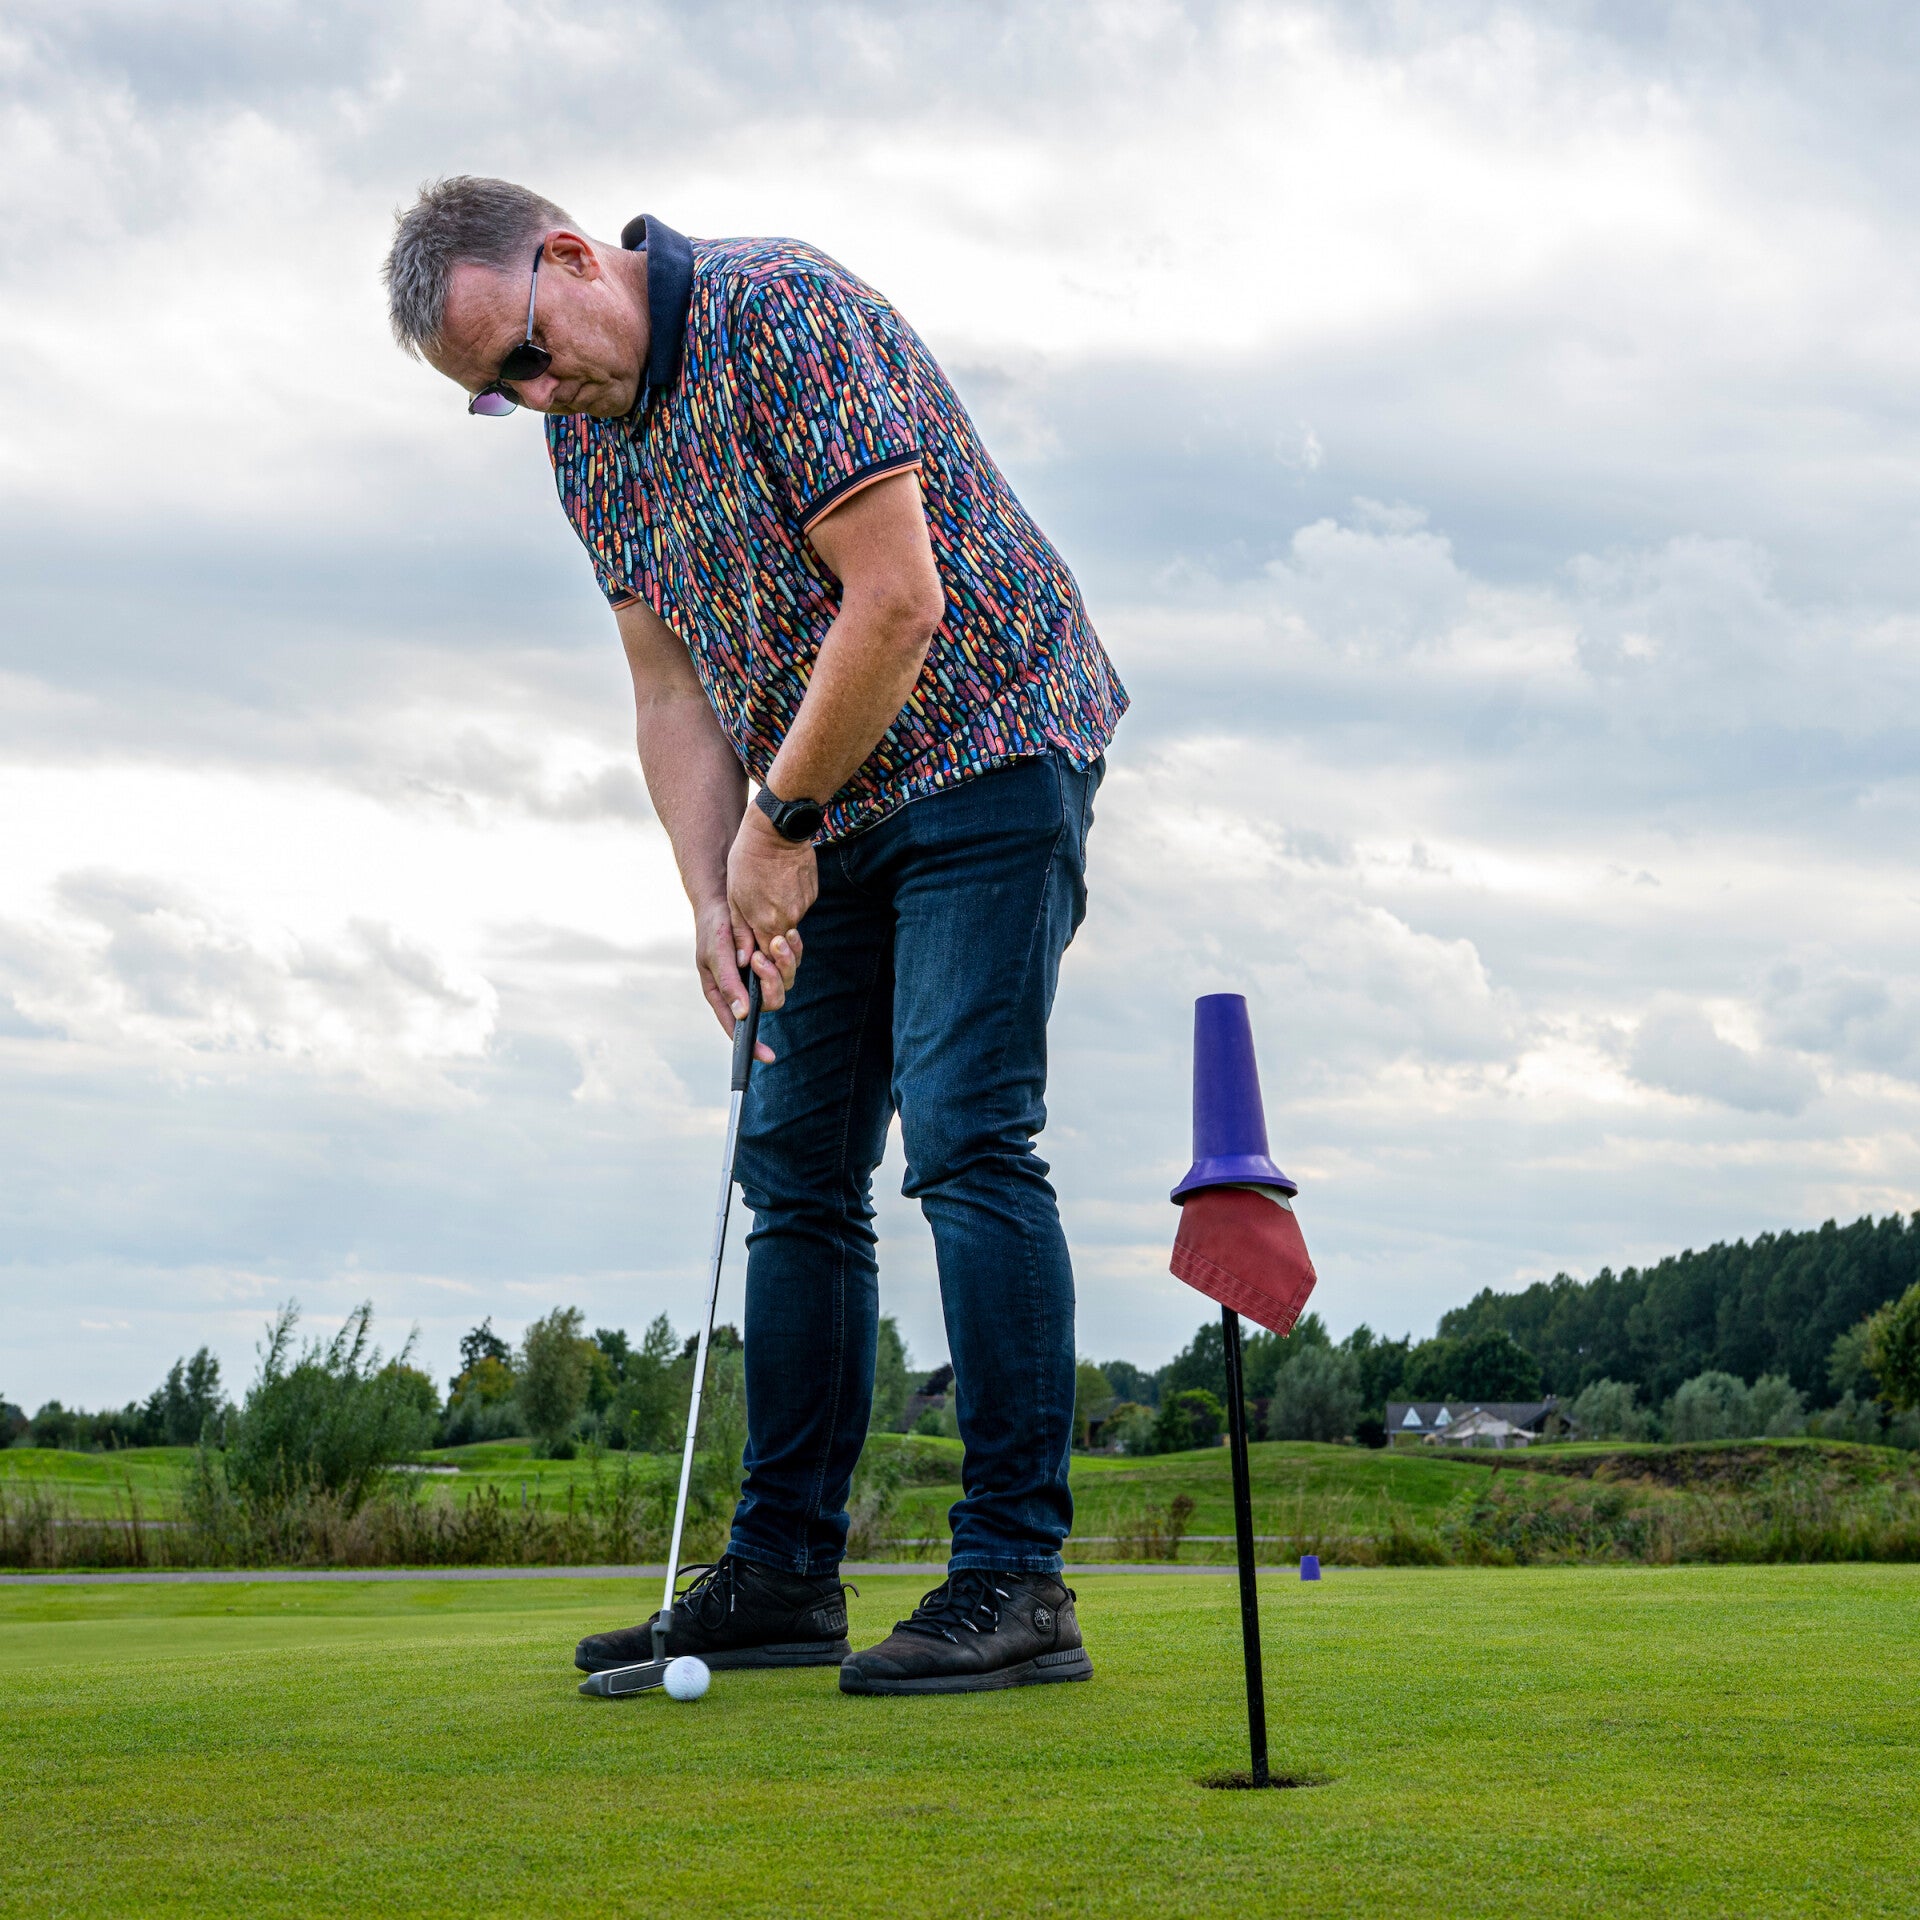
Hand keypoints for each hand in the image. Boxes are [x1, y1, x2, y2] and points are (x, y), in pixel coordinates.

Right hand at [696, 899, 801, 1063]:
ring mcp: (761, 973)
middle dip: (771, 982)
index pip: (739, 1027)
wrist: (722, 898)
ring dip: (784, 963)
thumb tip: (742, 1013)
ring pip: (785, 982)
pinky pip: (792, 962)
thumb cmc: (713, 927)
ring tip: (775, 941)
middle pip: (770, 1002)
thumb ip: (728, 982)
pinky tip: (790, 935)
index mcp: (723, 992)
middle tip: (760, 957)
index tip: (768, 1056)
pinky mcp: (775, 957)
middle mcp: (744, 987)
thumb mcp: (716, 952)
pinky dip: (793, 950)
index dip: (753, 1045)